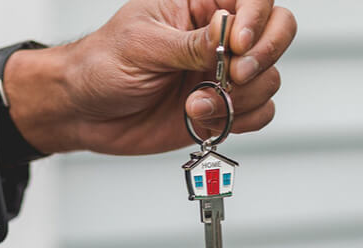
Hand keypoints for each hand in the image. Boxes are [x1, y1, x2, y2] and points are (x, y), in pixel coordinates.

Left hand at [4, 0, 296, 154]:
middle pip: (278, 31)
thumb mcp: (143, 45)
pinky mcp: (224, 108)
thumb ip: (191, 43)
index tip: (238, 44)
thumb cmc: (102, 65)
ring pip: (269, 78)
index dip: (258, 18)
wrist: (84, 112)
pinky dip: (240, 121)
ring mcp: (224, 73)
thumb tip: (229, 31)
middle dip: (263, 57)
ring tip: (195, 106)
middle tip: (233, 77)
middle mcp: (220, 36)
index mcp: (200, 4)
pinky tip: (203, 121)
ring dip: (239, 99)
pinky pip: (260, 112)